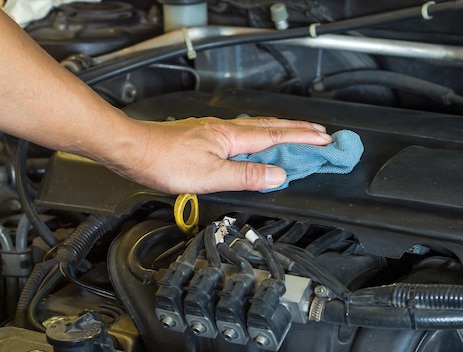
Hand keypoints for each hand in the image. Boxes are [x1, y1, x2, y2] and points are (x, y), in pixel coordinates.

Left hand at [105, 116, 331, 193]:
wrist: (132, 150)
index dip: (302, 138)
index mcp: (232, 137)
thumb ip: (246, 176)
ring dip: (281, 130)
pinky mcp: (204, 136)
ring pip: (257, 128)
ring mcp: (214, 131)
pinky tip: (255, 141)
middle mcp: (226, 130)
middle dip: (298, 130)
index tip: (324, 139)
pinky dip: (260, 134)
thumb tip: (277, 176)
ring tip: (297, 133)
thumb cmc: (164, 161)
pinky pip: (243, 133)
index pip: (276, 136)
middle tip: (320, 133)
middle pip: (271, 127)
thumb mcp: (211, 176)